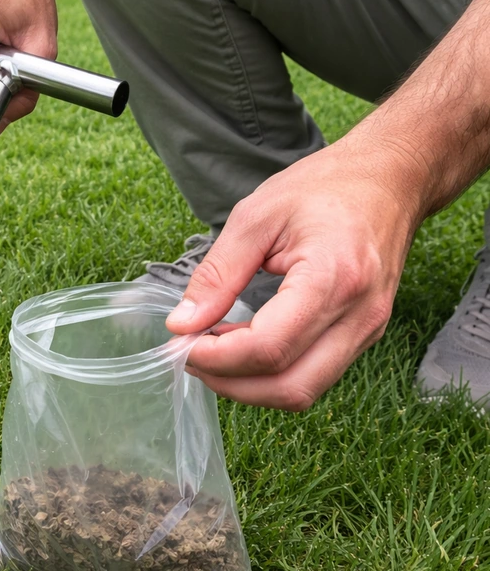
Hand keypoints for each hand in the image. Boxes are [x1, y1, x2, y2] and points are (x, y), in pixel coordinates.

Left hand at [165, 140, 425, 410]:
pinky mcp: (363, 336)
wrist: (390, 180)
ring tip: (212, 350)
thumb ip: (217, 274)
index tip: (180, 344)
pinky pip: (313, 375)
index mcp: (333, 279)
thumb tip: (182, 324)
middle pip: (288, 387)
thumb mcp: (256, 217)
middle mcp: (358, 317)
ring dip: (249, 384)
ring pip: (302, 391)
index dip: (216, 358)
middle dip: (229, 383)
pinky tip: (243, 345)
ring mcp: (366, 331)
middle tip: (189, 355)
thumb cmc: (326, 187)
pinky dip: (270, 373)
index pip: (269, 348)